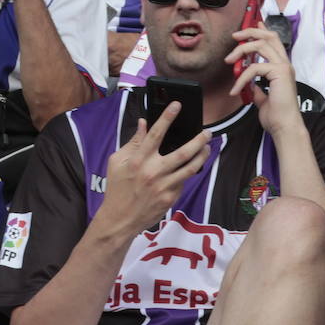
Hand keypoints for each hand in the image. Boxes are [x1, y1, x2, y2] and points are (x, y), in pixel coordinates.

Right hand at [96, 107, 210, 234]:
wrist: (119, 220)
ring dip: (202, 156)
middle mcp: (153, 172)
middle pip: (182, 152)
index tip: (177, 105)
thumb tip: (144, 123)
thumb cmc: (117, 189)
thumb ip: (133, 143)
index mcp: (139, 160)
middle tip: (207, 132)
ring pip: (190, 168)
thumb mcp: (117, 162)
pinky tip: (190, 167)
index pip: (156, 134)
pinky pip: (183, 182)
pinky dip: (187, 173)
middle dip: (198, 140)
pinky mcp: (170, 198)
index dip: (167, 117)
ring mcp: (163, 186)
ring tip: (207, 147)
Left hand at [226, 23, 299, 135]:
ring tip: (229, 60)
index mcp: (283, 67)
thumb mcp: (262, 98)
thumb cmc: (276, 115)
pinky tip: (236, 90)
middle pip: (269, 36)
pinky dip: (241, 78)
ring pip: (261, 45)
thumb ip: (257, 87)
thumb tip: (249, 84)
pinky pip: (254, 67)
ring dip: (241, 50)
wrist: (284, 127)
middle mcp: (285, 64)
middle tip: (235, 37)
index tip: (254, 23)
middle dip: (250, 32)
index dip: (263, 30)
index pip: (274, 41)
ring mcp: (284, 67)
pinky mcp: (279, 73)